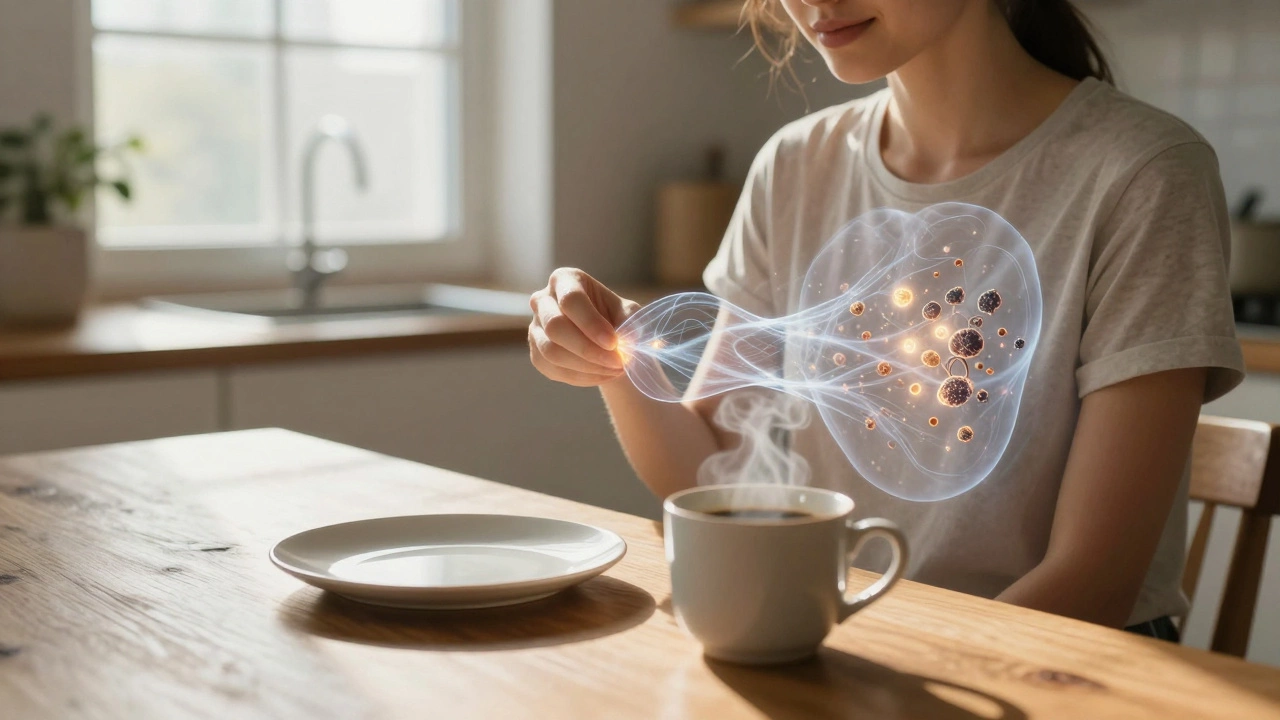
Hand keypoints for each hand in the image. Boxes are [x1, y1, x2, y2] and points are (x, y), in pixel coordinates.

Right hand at [529, 268, 638, 386]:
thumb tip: (630, 339)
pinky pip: (553, 370)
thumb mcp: (627, 311)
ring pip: (551, 352)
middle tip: (617, 362)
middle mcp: (542, 300)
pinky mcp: (536, 354)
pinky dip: (582, 377)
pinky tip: (603, 374)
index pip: (571, 299)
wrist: (604, 338)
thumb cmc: (614, 316)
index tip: (614, 343)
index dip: (591, 323)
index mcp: (564, 279)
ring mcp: (535, 328)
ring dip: (587, 366)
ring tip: (614, 370)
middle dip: (588, 349)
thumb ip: (630, 320)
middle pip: (555, 326)